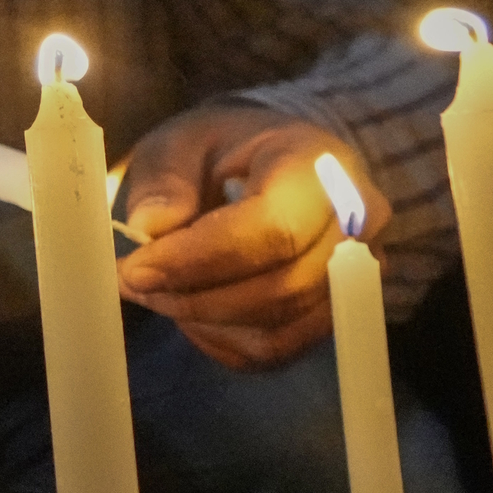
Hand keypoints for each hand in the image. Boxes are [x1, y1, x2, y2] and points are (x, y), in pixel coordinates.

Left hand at [114, 107, 383, 372]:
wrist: (273, 164)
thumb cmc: (225, 150)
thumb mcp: (182, 143)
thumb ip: (165, 180)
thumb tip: (149, 225)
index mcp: (320, 164)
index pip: (274, 227)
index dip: (200, 258)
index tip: (135, 269)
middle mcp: (358, 223)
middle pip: (280, 287)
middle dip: (195, 297)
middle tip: (134, 283)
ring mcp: (356, 274)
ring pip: (278, 328)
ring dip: (205, 321)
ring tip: (158, 291)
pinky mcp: (337, 312)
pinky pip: (278, 350)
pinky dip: (224, 340)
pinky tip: (192, 309)